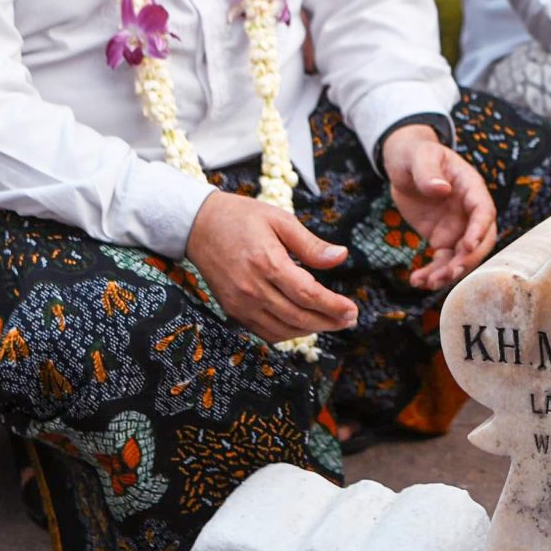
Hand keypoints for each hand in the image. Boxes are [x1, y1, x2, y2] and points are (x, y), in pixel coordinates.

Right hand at [186, 191, 357, 344]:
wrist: (198, 225)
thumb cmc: (241, 218)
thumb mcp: (280, 220)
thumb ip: (311, 244)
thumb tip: (341, 257)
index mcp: (267, 263)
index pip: (308, 295)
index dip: (334, 306)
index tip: (353, 310)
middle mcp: (252, 288)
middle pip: (299, 317)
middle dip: (329, 322)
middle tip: (349, 319)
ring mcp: (240, 303)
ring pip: (283, 330)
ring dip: (311, 330)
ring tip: (331, 322)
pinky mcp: (232, 310)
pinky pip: (264, 332)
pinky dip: (287, 333)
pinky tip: (302, 325)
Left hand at [381, 125, 496, 290]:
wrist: (404, 165)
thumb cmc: (416, 154)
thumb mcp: (420, 156)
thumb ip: (429, 171)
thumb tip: (441, 189)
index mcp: (471, 187)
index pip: (484, 211)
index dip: (479, 229)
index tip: (467, 246)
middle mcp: (469, 211)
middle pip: (480, 240)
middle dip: (467, 260)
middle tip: (449, 273)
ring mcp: (457, 227)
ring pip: (461, 257)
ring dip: (449, 273)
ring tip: (428, 283)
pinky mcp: (442, 239)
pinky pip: (442, 261)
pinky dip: (432, 274)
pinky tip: (417, 281)